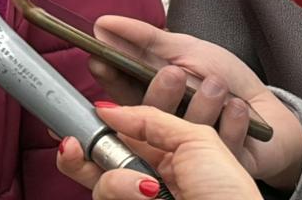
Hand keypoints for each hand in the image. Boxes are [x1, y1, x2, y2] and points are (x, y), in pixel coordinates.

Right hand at [56, 104, 262, 199]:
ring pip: (100, 185)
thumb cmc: (229, 195)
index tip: (78, 118)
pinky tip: (143, 197)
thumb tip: (108, 110)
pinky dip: (119, 194)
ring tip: (146, 189)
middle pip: (98, 161)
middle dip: (80, 150)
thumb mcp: (198, 141)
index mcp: (167, 157)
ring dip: (115, 182)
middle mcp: (148, 181)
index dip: (97, 126)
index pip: (121, 136)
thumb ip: (151, 119)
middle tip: (73, 145)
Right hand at [86, 16, 301, 190]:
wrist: (271, 110)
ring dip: (202, 101)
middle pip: (143, 113)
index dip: (109, 77)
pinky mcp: (217, 163)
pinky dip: (233, 119)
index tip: (102, 61)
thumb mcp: (186, 49)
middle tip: (175, 73)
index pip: (119, 90)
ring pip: (180, 129)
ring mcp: (190, 149)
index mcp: (151, 97)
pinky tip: (239, 108)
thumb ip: (145, 39)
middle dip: (159, 90)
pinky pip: (219, 142)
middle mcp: (163, 126)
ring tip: (219, 86)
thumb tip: (104, 25)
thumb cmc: (228, 79)